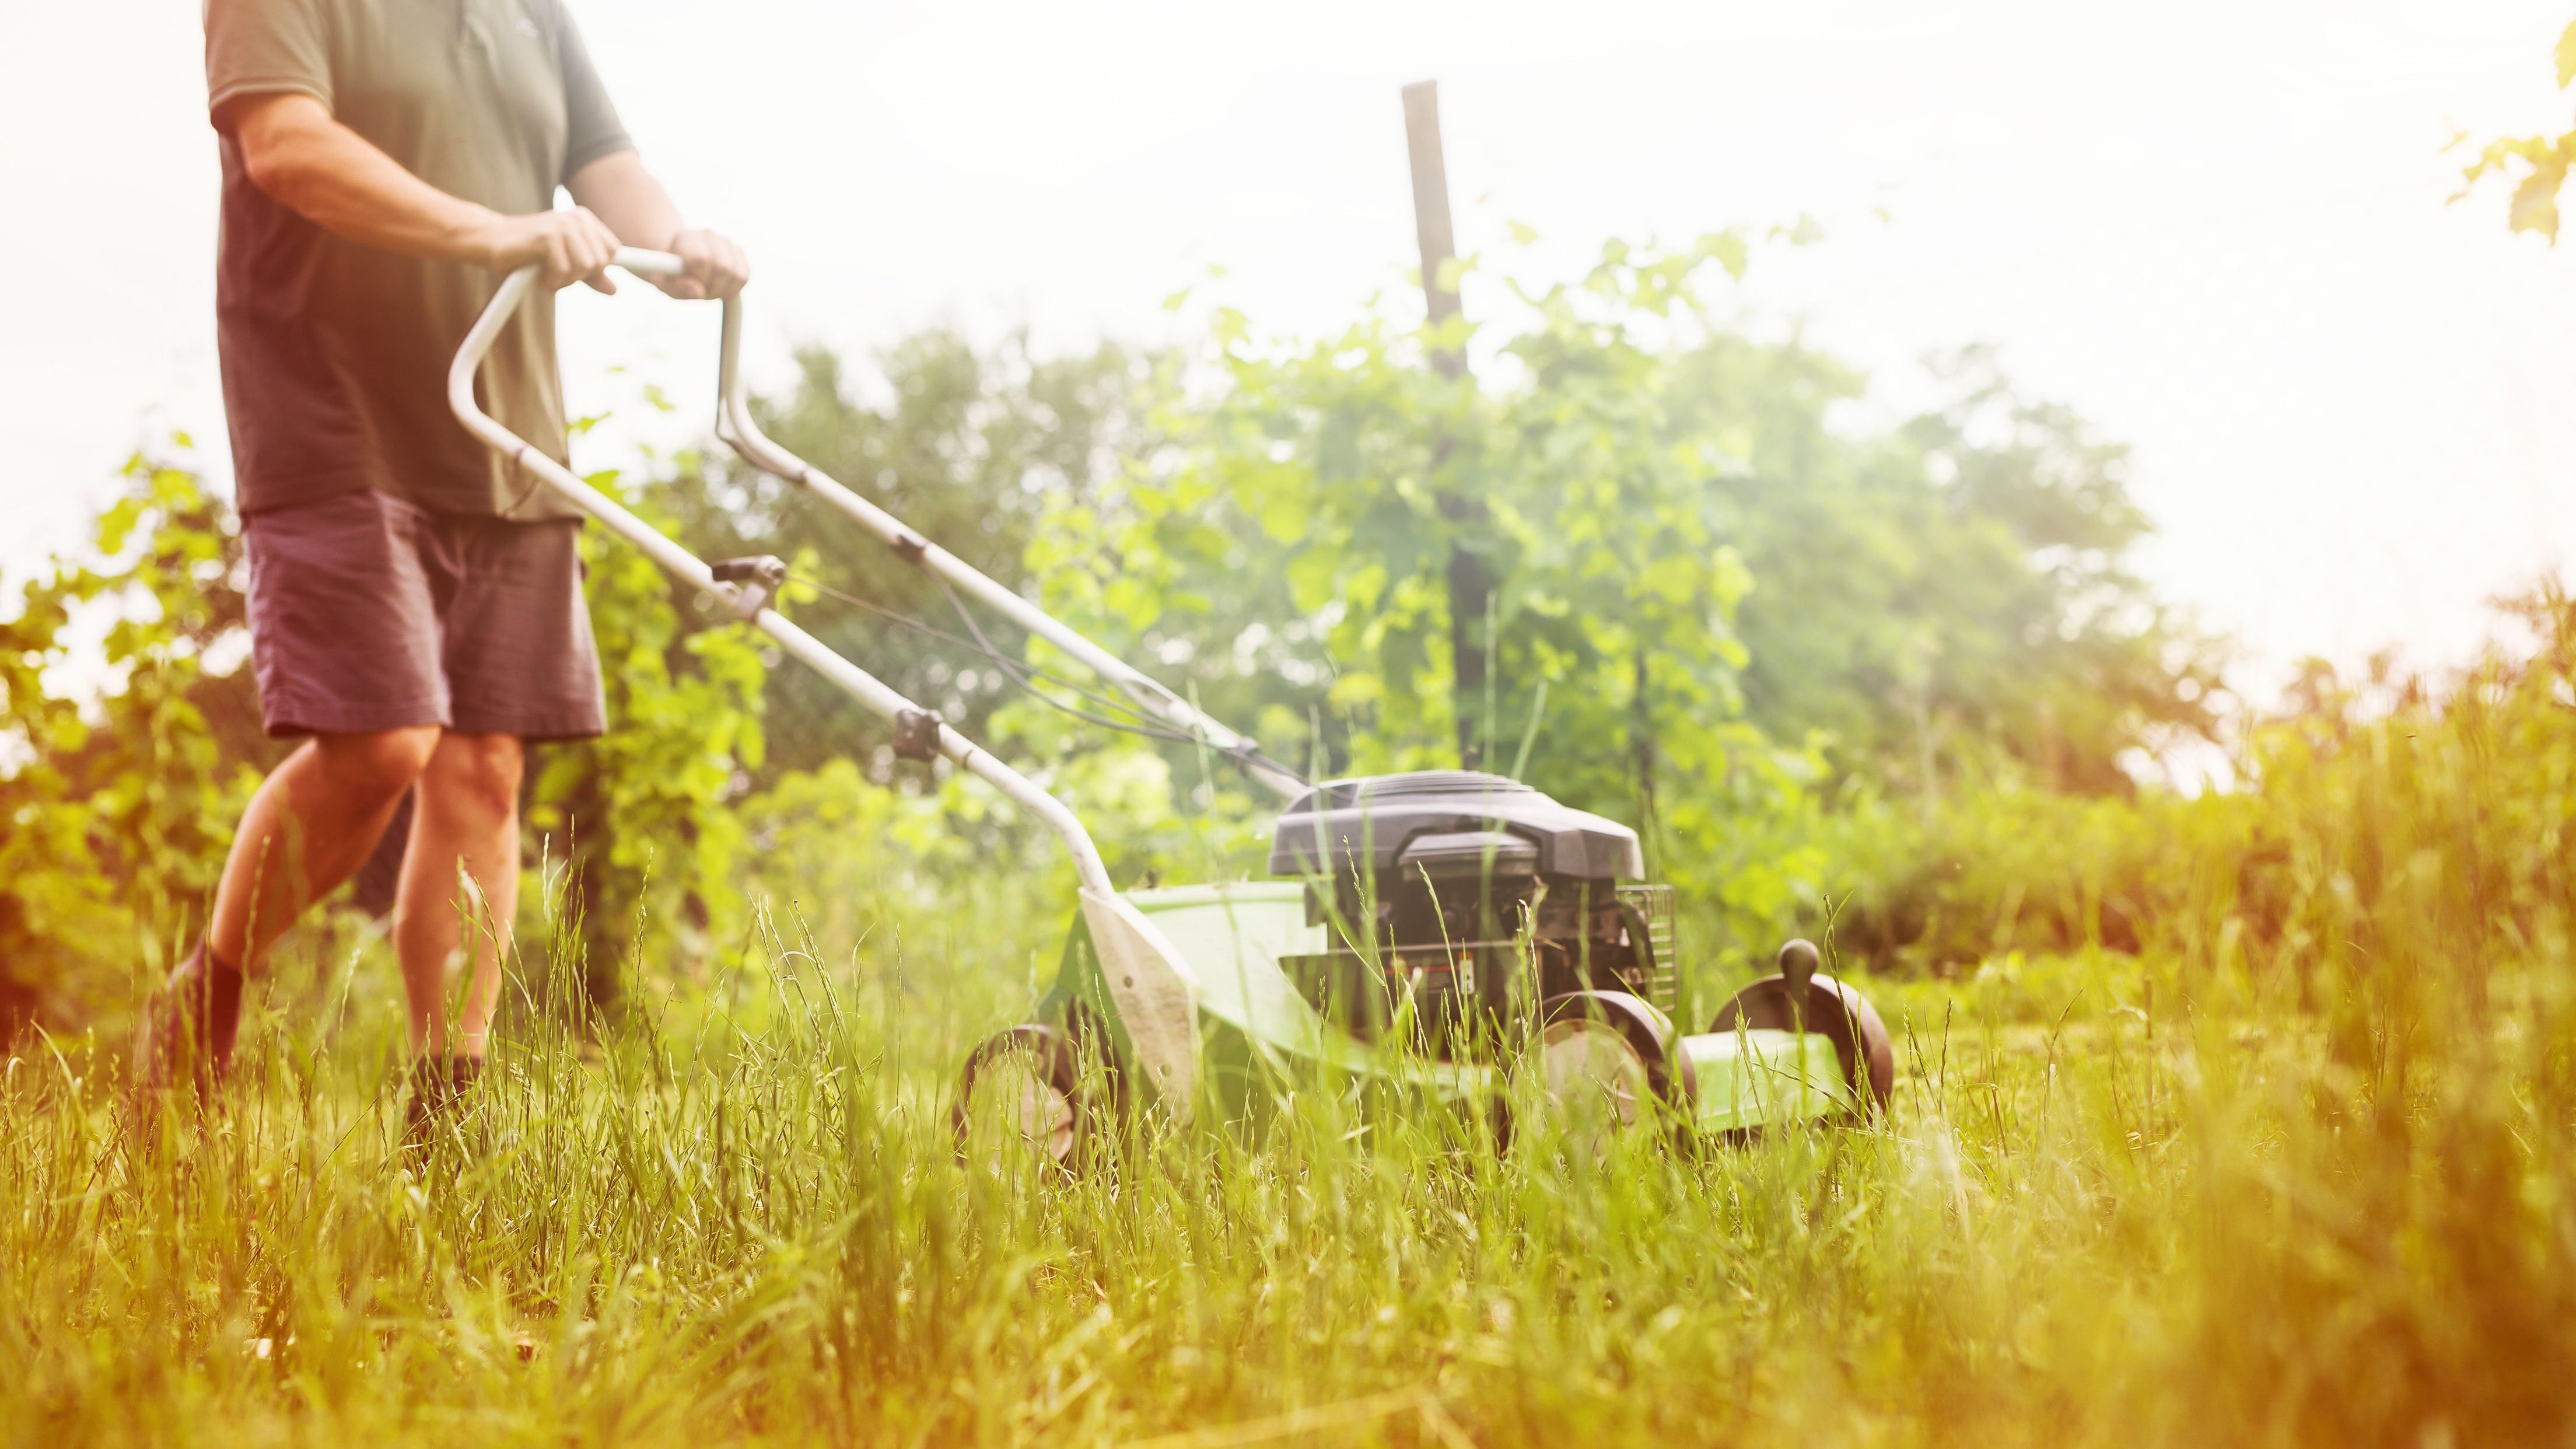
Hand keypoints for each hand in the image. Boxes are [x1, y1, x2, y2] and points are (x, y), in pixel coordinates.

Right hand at [479, 207, 622, 292]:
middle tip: (553, 273)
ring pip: (586, 267)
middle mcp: (576, 218)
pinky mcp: (548, 236)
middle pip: (600, 263)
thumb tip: (614, 290)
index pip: (612, 251)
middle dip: (578, 277)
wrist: (489, 242)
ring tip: (545, 274)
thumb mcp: (564, 264)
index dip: (594, 269)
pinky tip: (536, 275)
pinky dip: (551, 282)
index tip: (572, 270)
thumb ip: (589, 275)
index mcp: (584, 219)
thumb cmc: (527, 253)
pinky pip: (564, 271)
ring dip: (564, 281)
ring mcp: (562, 224)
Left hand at [655, 228, 749, 299]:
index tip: (691, 283)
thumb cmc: (671, 274)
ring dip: (724, 290)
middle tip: (701, 291)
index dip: (699, 278)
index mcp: (685, 238)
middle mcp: (707, 235)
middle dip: (714, 288)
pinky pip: (744, 276)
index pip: (701, 258)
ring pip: (736, 274)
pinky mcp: (739, 252)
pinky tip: (720, 287)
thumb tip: (698, 292)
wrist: (681, 262)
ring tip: (709, 288)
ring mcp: (726, 241)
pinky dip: (734, 288)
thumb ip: (678, 288)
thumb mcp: (665, 284)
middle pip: (723, 268)